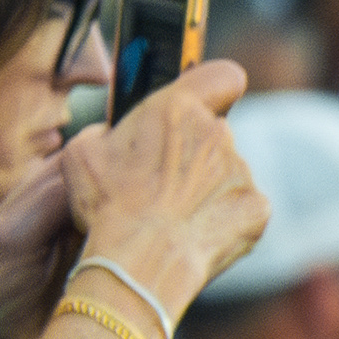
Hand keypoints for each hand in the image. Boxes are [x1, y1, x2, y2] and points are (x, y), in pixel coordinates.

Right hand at [60, 59, 261, 317]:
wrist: (140, 262)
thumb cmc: (107, 207)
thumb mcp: (82, 153)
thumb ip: (109, 131)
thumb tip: (117, 135)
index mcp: (179, 108)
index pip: (222, 76)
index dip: (215, 88)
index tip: (202, 102)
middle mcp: (218, 133)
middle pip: (215, 133)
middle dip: (195, 152)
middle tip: (163, 182)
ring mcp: (242, 171)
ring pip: (227, 173)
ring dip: (207, 188)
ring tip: (172, 217)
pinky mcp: (256, 209)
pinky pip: (242, 208)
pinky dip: (224, 219)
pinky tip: (194, 234)